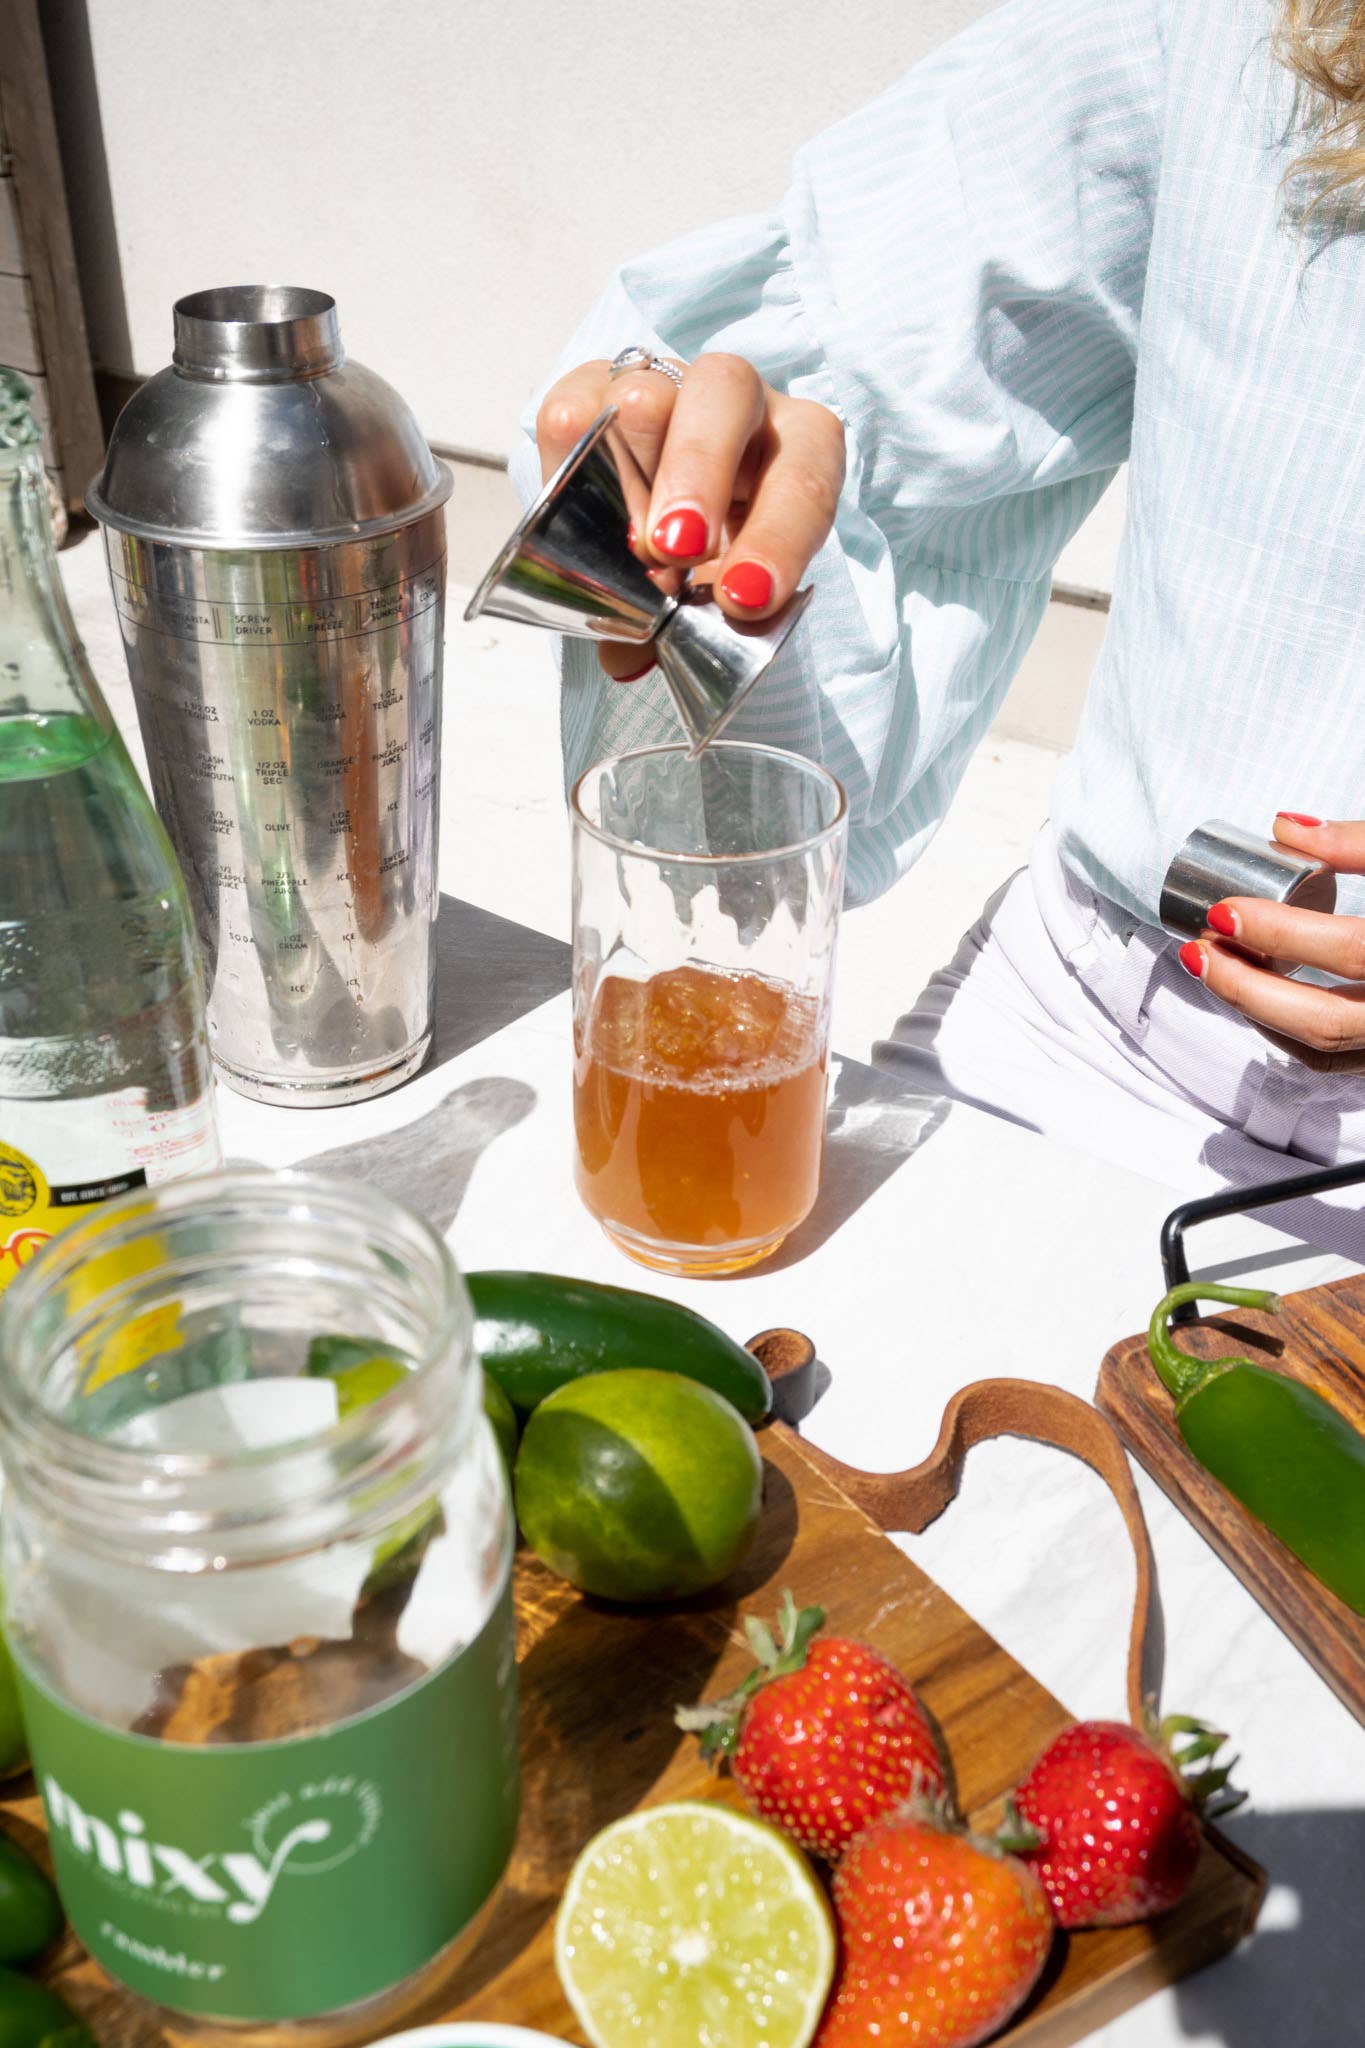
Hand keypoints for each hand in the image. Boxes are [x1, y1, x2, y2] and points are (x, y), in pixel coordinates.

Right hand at [535, 354, 843, 679]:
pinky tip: (575, 516)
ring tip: (623, 546)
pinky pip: (572, 408)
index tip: (743, 599)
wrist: (670, 515)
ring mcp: (664, 384)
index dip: (776, 539)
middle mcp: (739, 399)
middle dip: (695, 475)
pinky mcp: (595, 388)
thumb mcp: (724, 593)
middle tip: (670, 554)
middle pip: (722, 393)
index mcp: (800, 445)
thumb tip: (630, 656)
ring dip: (626, 477)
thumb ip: (695, 627)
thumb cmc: (717, 557)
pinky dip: (568, 465)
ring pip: (643, 395)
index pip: (804, 477)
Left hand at [1178, 814, 1364, 1068]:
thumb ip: (1363, 841)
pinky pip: (1333, 1062)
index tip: (1224, 910)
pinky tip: (1257, 994)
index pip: (1350, 951)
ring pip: (1322, 1050)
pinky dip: (1284, 1032)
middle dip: (1246, 988)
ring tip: (1217, 966)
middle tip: (1202, 947)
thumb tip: (1286, 829)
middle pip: (1323, 1022)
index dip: (1278, 933)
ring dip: (1257, 1012)